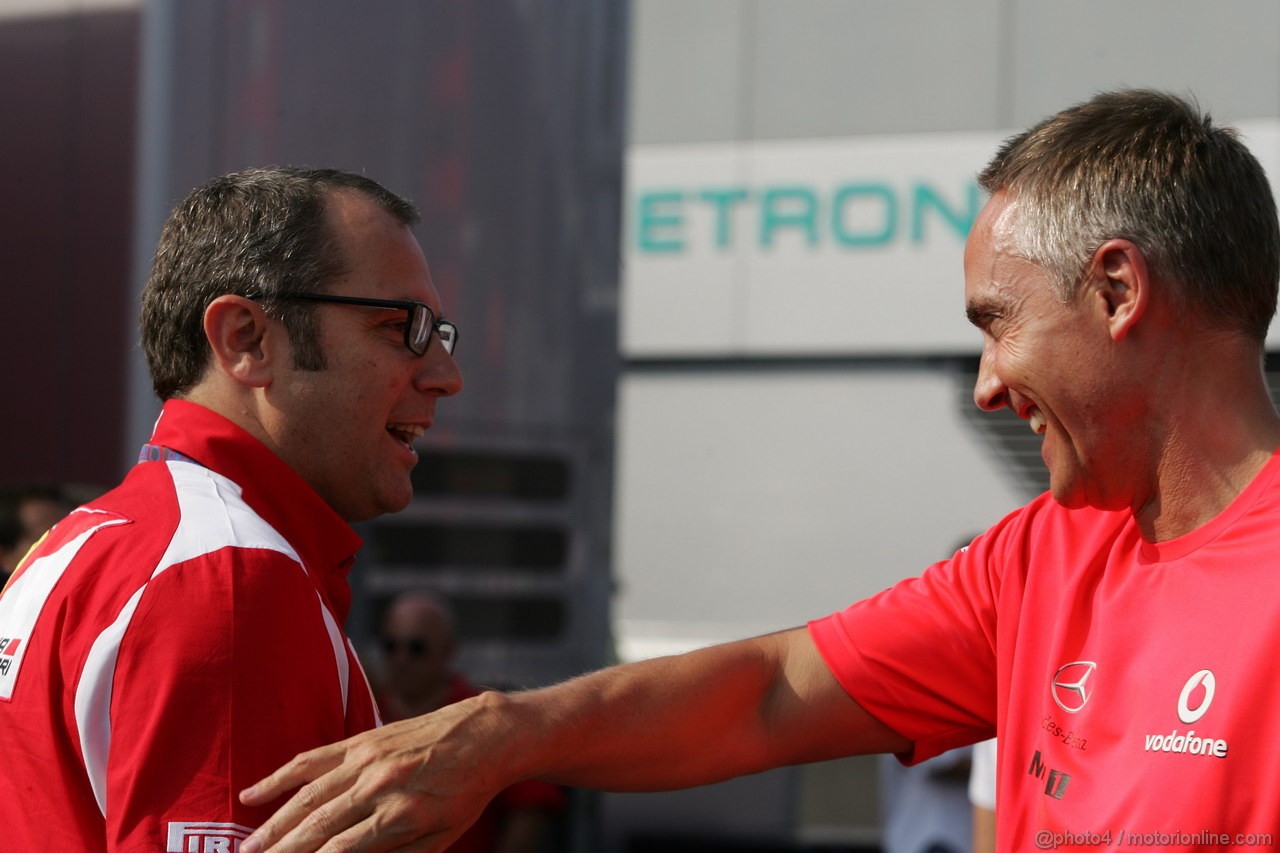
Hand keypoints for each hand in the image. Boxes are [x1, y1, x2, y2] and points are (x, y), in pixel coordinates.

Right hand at [239, 696, 509, 852]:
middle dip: (282, 851)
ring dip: (273, 823)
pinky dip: (280, 776)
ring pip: (308, 795)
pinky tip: (252, 793)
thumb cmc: (466, 792)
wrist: (487, 735)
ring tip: (248, 846)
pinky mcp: (363, 739)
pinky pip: (313, 759)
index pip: (341, 851)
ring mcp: (368, 760)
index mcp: (401, 817)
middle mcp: (380, 787)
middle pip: (317, 827)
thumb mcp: (442, 837)